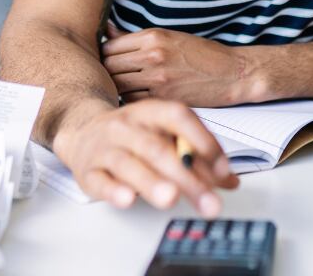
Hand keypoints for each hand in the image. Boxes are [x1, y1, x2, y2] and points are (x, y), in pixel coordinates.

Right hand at [52, 98, 238, 214]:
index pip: (179, 118)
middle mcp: (128, 126)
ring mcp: (106, 148)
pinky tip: (128, 199)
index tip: (222, 169)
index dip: (202, 141)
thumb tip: (229, 181)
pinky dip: (114, 191)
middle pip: (159, 149)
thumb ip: (198, 156)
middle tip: (208, 201)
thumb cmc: (134, 135)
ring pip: (130, 164)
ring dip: (152, 182)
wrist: (83, 130)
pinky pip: (100, 181)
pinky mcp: (88, 171)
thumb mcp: (165, 135)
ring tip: (171, 198)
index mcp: (152, 112)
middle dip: (186, 177)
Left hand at [102, 22, 253, 105]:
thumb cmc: (203, 55)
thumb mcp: (170, 37)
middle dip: (107, 72)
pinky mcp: (164, 97)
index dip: (105, 55)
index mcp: (154, 36)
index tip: (109, 61)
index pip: (110, 46)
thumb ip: (136, 38)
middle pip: (109, 66)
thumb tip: (107, 29)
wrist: (232, 73)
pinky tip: (138, 97)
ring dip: (117, 88)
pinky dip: (131, 100)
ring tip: (123, 88)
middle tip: (113, 77)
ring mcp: (157, 78)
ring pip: (117, 85)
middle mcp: (153, 55)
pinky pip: (132, 100)